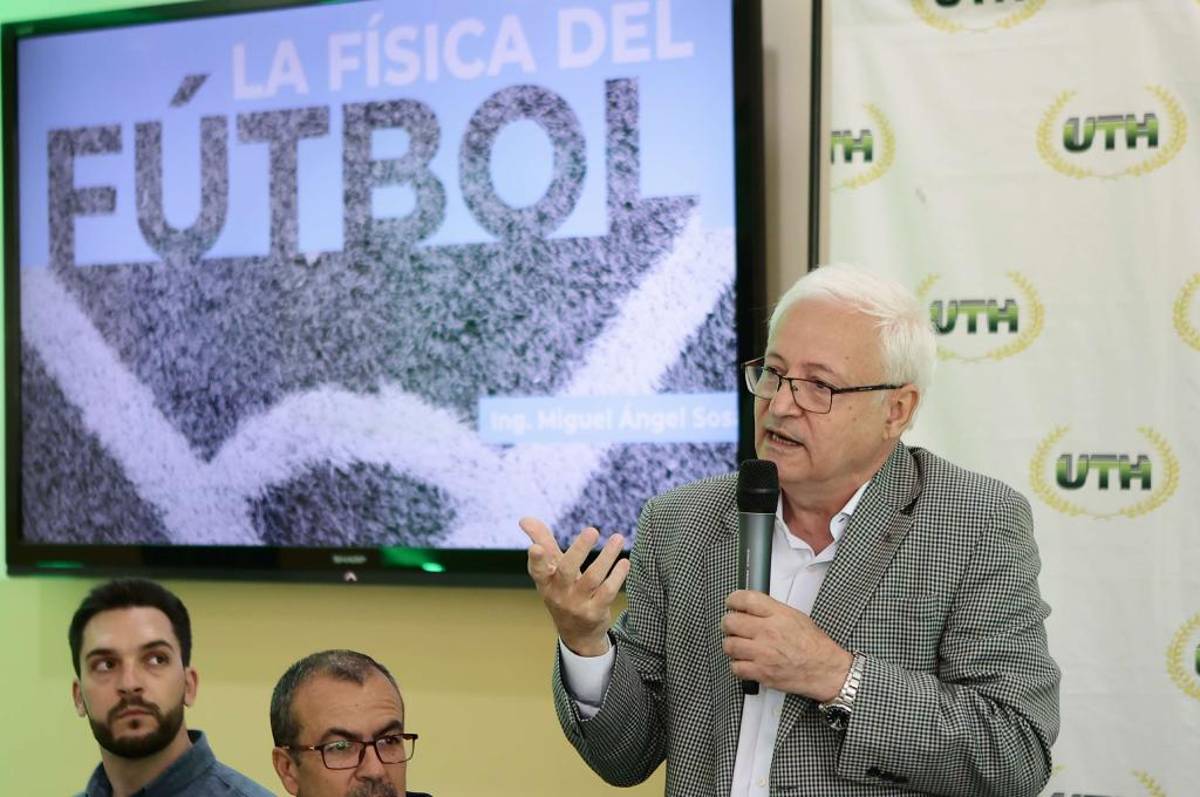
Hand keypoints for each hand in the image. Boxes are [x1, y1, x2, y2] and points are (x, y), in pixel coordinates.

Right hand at [520, 517, 630, 656]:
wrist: (576, 633)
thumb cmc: (562, 589)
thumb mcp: (550, 569)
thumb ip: (541, 541)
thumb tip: (524, 519)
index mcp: (545, 581)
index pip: (537, 570)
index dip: (536, 559)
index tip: (535, 548)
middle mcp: (559, 594)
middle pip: (567, 570)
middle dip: (579, 549)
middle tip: (592, 530)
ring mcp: (577, 604)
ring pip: (593, 578)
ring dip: (607, 557)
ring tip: (618, 538)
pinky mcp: (594, 612)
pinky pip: (607, 592)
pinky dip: (617, 576)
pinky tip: (624, 562)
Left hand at [721, 590, 852, 700]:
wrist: (825, 670)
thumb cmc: (814, 645)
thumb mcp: (795, 616)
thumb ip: (771, 610)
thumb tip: (751, 607)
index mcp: (778, 615)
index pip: (745, 599)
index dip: (733, 600)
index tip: (731, 604)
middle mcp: (768, 632)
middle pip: (731, 622)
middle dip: (728, 624)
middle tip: (732, 627)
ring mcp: (763, 653)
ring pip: (729, 645)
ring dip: (731, 645)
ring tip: (739, 646)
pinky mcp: (761, 673)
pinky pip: (736, 667)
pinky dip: (737, 666)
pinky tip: (745, 662)